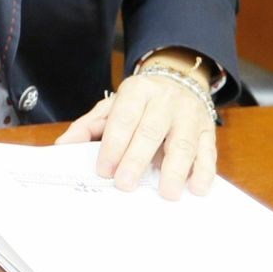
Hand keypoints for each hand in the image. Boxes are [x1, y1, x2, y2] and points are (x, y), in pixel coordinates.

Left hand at [54, 53, 216, 199]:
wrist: (178, 79)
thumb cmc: (139, 101)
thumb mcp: (111, 106)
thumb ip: (88, 126)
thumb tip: (64, 145)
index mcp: (137, 91)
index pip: (124, 118)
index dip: (113, 145)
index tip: (104, 169)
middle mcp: (165, 101)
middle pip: (151, 131)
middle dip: (136, 159)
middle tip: (125, 184)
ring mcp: (189, 115)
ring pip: (182, 143)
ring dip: (175, 170)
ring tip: (166, 192)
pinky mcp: (208, 130)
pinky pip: (208, 151)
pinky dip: (203, 171)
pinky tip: (196, 188)